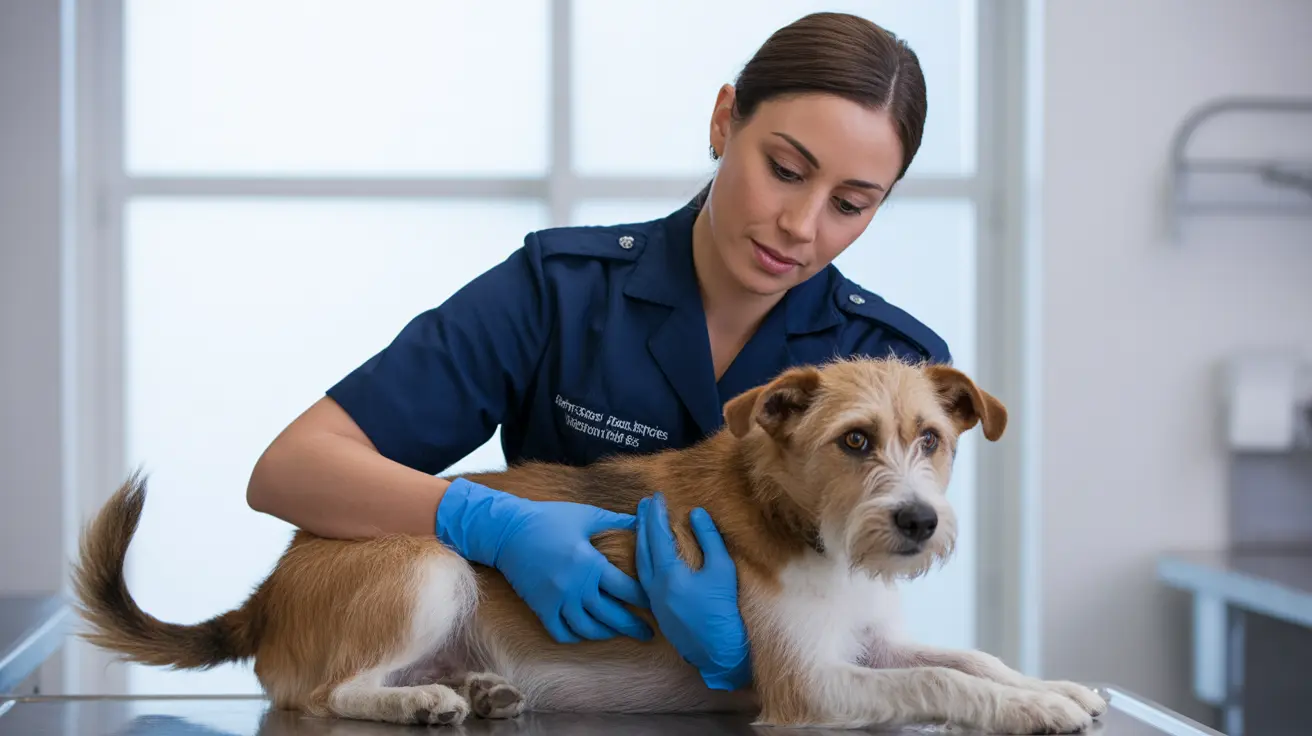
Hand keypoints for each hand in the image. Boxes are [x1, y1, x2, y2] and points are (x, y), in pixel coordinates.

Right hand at [435, 478, 652, 643]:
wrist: (508, 530)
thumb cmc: (549, 518)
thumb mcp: (586, 515)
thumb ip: (616, 520)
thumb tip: (644, 519)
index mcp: (590, 563)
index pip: (626, 589)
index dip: (645, 599)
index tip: (657, 602)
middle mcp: (575, 586)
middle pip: (612, 616)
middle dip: (633, 626)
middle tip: (648, 633)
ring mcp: (556, 600)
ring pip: (588, 630)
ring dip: (608, 634)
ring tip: (620, 633)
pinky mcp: (540, 607)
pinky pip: (561, 633)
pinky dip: (576, 637)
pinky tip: (586, 633)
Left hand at [635, 493, 751, 690]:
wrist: (718, 651)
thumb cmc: (723, 610)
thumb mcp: (722, 570)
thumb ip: (709, 539)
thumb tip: (697, 513)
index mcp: (668, 574)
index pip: (658, 536)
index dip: (657, 514)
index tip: (657, 496)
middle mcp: (654, 586)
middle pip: (643, 548)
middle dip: (644, 524)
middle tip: (644, 504)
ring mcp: (654, 600)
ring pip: (640, 565)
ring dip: (641, 541)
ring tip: (643, 524)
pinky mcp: (659, 611)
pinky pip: (644, 578)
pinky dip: (644, 560)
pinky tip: (650, 556)